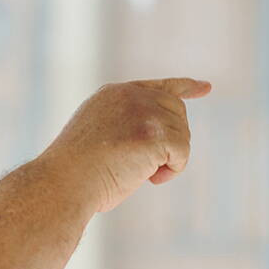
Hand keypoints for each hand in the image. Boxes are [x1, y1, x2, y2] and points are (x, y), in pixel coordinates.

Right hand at [39, 78, 211, 213]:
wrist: (63, 182)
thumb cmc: (76, 174)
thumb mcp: (100, 138)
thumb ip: (126, 129)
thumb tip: (155, 146)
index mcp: (115, 93)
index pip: (161, 86)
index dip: (186, 87)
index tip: (206, 88)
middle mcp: (132, 95)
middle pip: (177, 114)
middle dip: (171, 143)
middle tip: (147, 167)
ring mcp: (144, 112)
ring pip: (182, 135)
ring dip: (167, 161)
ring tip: (138, 174)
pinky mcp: (154, 133)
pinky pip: (182, 153)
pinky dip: (172, 171)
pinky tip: (149, 179)